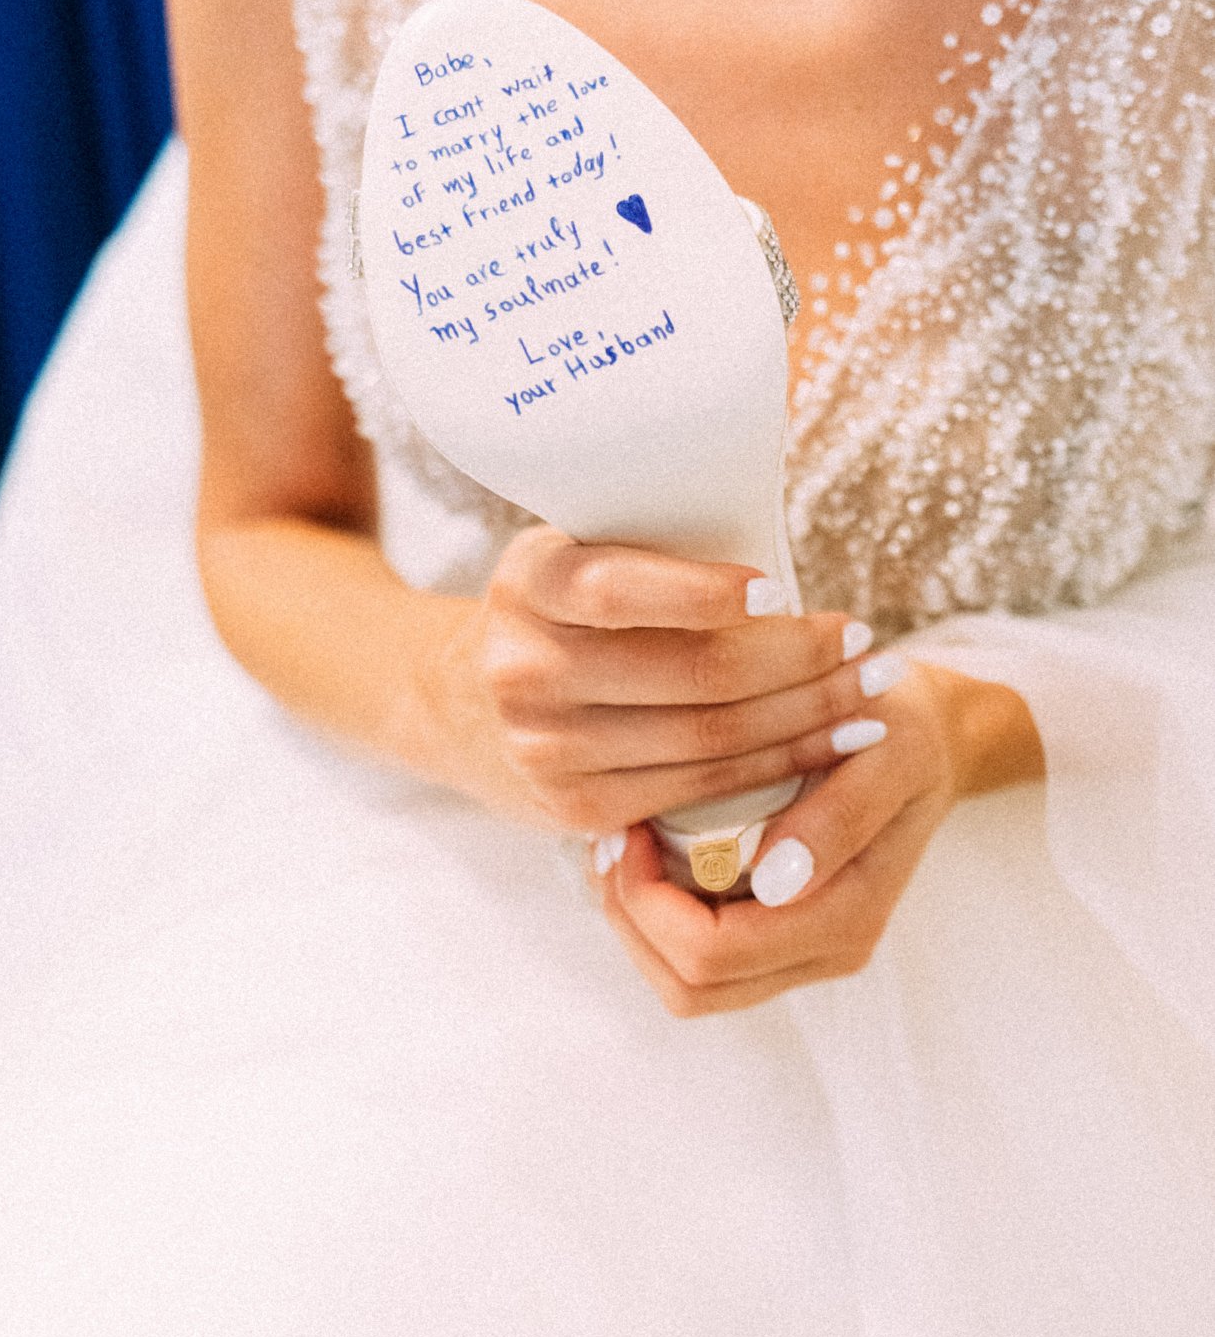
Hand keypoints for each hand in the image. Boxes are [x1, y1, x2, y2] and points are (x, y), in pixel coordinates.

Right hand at [421, 524, 894, 831]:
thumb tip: (775, 527)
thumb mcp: (578, 555)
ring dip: (808, 716)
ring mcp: (548, 749)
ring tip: (869, 690)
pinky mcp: (578, 809)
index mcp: (530, 583)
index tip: (784, 590)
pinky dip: (778, 766)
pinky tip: (830, 743)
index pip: (621, 591)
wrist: (467, 705)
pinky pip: (701, 789)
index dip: (710, 594)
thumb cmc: (563, 611)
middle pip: (694, 674)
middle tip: (866, 639)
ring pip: (711, 739)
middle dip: (800, 660)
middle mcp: (526, 669)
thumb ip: (651, 547)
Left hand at [589, 660, 1043, 1016]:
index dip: (650, 901)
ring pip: (685, 986)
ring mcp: (801, 953)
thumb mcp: (887, 749)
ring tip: (620, 847)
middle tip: (611, 837)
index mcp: (847, 916)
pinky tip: (644, 854)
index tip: (629, 826)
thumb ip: (842, 816)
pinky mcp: (779, 938)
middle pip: (689, 986)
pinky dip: (654, 918)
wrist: (924, 736)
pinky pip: (696, 961)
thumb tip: (777, 883)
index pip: (715, 953)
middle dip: (632, 916)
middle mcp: (823, 951)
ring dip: (636, 923)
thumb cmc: (899, 727)